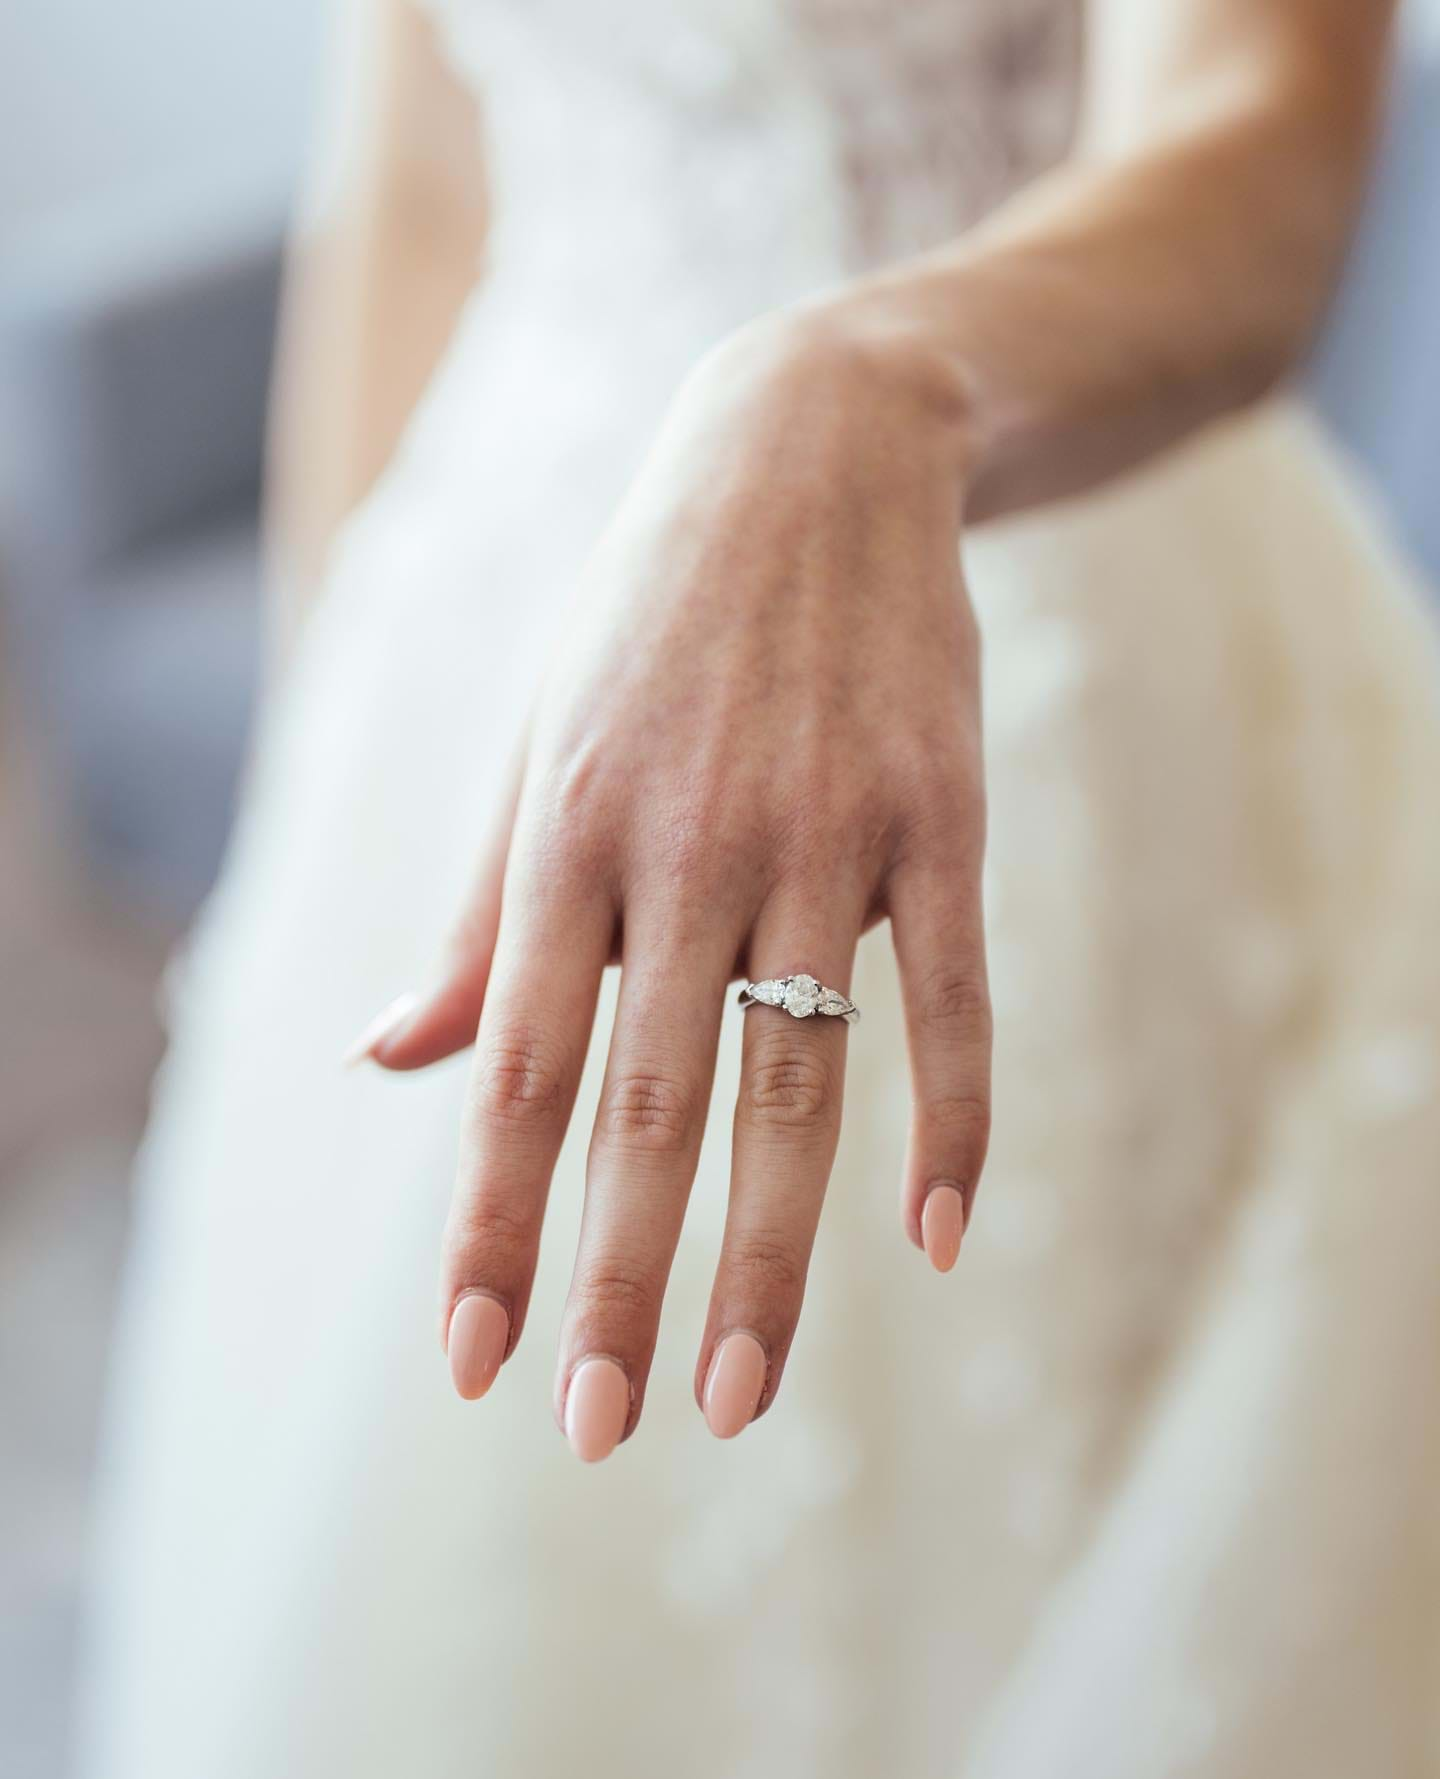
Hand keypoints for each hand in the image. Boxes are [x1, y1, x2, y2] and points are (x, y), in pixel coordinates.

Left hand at [348, 311, 991, 1458]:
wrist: (811, 452)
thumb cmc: (646, 619)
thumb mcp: (535, 740)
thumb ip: (476, 914)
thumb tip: (388, 1063)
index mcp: (567, 830)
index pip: (519, 1069)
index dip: (495, 1227)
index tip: (477, 1364)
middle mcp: (689, 843)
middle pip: (651, 1103)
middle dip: (621, 1280)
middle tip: (606, 1430)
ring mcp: (829, 829)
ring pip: (799, 1077)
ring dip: (773, 1251)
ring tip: (742, 1392)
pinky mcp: (943, 814)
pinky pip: (956, 996)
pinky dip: (953, 1120)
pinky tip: (938, 1239)